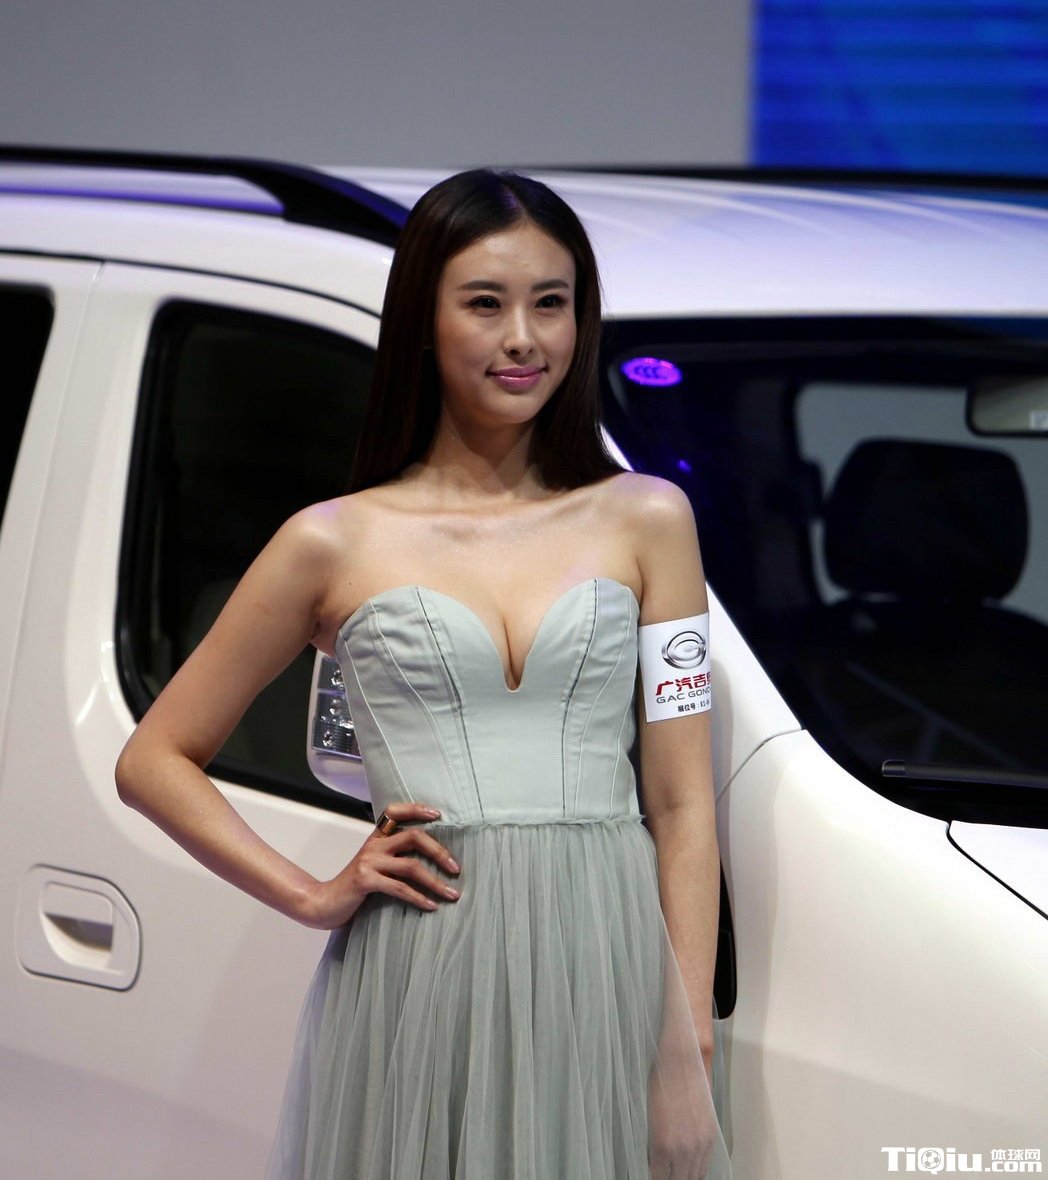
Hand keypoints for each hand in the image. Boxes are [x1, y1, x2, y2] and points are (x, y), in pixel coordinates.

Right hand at [303, 802, 461, 928]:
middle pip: (413, 837)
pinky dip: (419, 897)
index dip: (416, 809)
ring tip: (452, 893)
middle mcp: (373, 845)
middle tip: (456, 868)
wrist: (323, 904)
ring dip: (435, 881)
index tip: (438, 814)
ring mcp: (368, 862)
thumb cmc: (355, 886)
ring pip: (411, 866)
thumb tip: (432, 859)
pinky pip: (399, 888)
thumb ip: (394, 857)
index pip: (395, 811)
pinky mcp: (365, 880)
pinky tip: (431, 906)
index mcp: (376, 838)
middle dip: (439, 851)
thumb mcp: (374, 865)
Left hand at [648, 1045, 718, 1179]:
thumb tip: (654, 1159)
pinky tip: (691, 1166)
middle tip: (666, 1175)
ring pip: (696, 1175)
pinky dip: (698, 1167)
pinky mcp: (711, 1134)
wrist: (682, 1061)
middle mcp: (683, 1150)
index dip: (655, 1178)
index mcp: (662, 1145)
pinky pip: (706, 1162)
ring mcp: (700, 1143)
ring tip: (679, 1173)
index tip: (654, 1176)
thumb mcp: (649, 1116)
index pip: (659, 1177)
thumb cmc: (661, 1082)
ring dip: (687, 1176)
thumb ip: (652, 1143)